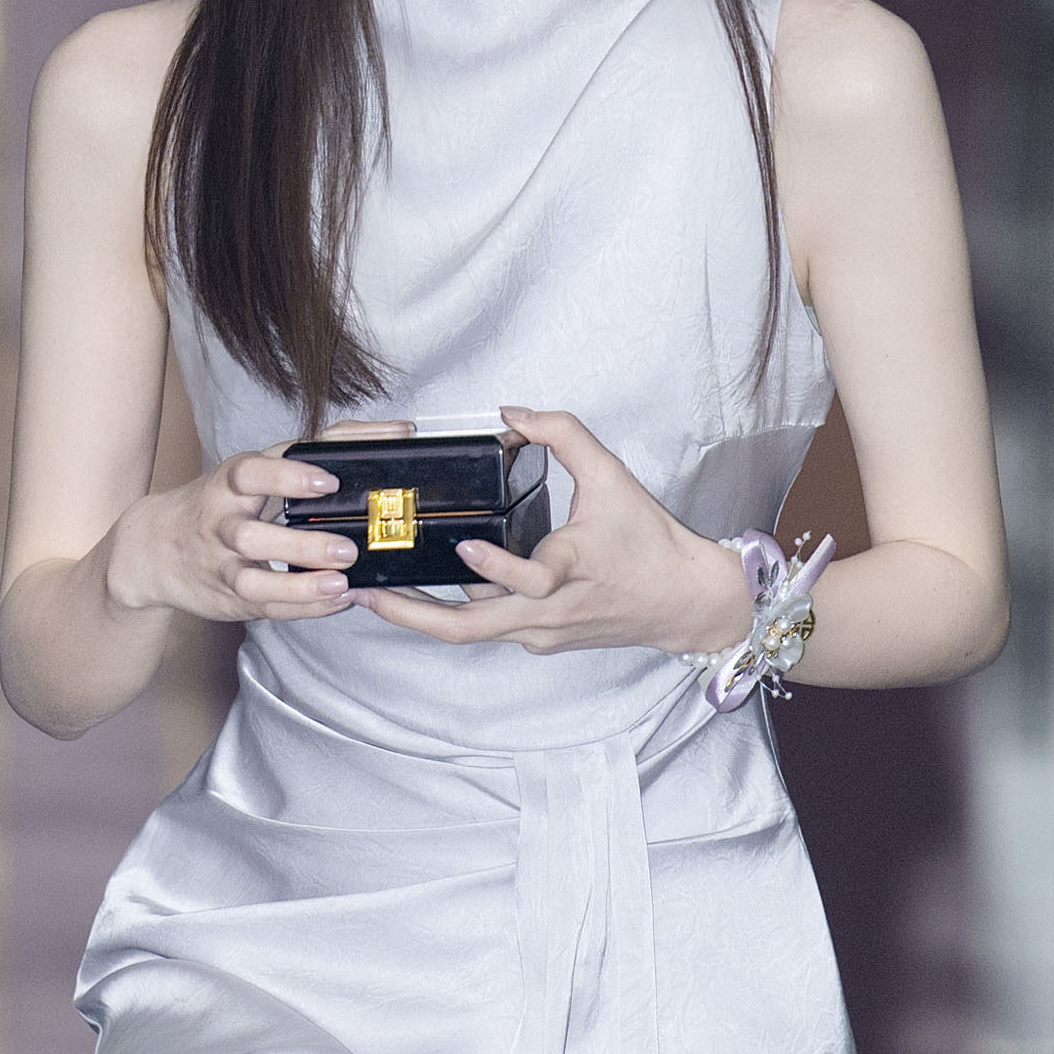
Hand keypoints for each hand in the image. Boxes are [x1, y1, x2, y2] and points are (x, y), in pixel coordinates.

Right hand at [100, 418, 411, 626]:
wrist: (154, 548)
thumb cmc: (226, 500)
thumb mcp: (262, 466)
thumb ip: (326, 447)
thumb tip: (399, 430)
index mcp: (233, 482)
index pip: (253, 471)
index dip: (288, 477)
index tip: (328, 481)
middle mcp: (222, 521)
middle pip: (253, 534)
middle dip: (300, 544)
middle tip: (347, 548)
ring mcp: (223, 563)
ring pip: (254, 578)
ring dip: (299, 585)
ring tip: (340, 584)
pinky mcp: (229, 596)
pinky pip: (264, 606)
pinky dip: (301, 606)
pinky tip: (335, 601)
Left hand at [362, 406, 753, 657]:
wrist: (686, 602)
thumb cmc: (650, 543)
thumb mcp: (613, 475)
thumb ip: (564, 433)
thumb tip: (512, 412)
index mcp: (570, 573)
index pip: (530, 579)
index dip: (495, 567)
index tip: (466, 546)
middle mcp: (549, 614)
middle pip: (470, 630)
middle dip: (412, 616)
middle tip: (367, 594)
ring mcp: (541, 634)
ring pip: (472, 633)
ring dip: (422, 617)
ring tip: (375, 595)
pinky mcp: (541, 640)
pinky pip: (490, 628)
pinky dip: (456, 613)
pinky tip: (423, 595)